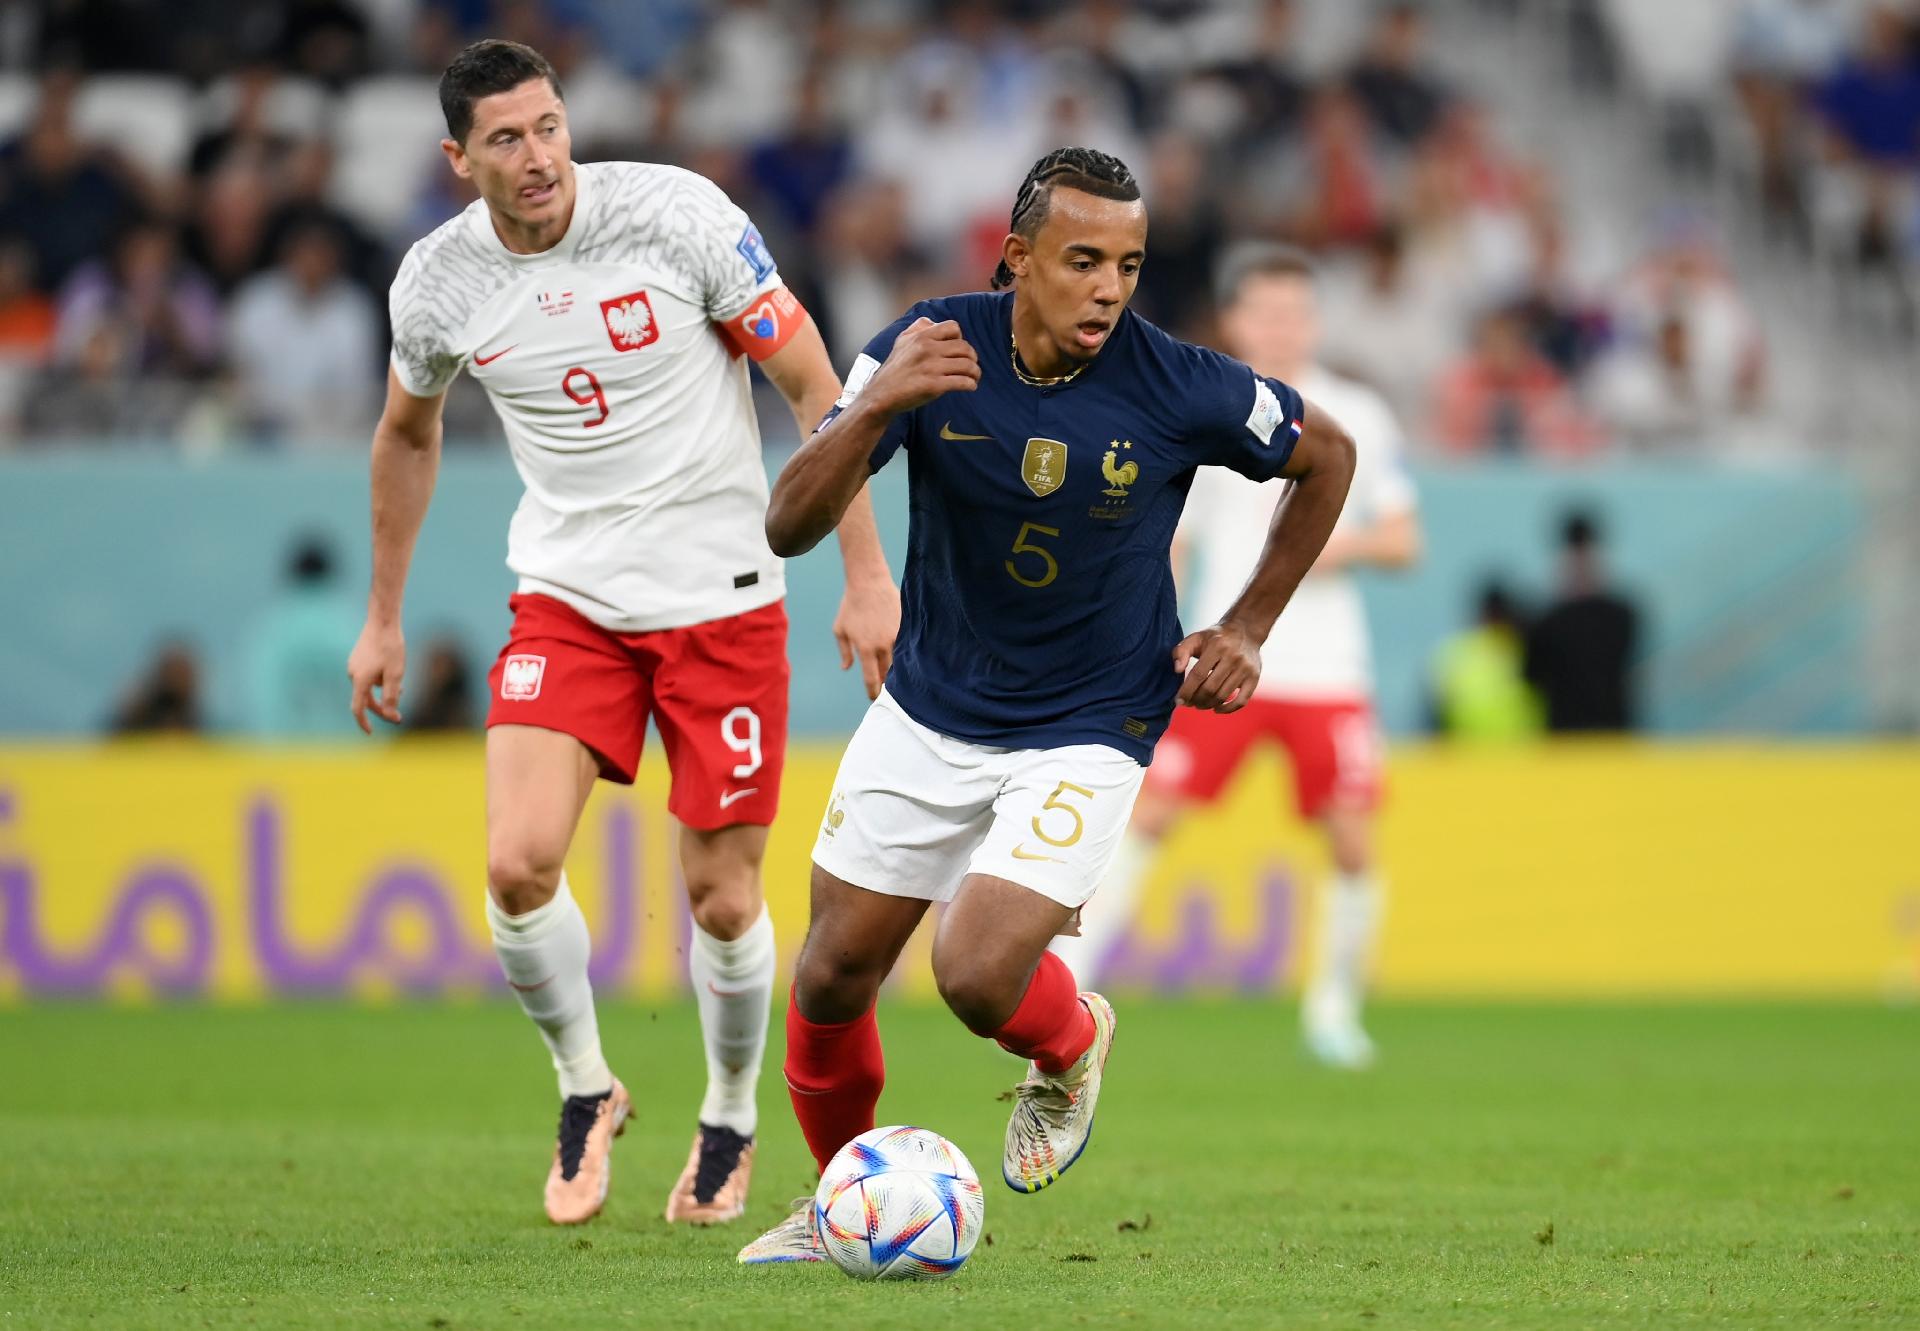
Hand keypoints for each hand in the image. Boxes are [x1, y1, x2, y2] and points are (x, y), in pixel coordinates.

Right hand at [347, 619, 405, 732]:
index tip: (371, 733)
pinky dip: (380, 681)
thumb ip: (391, 697)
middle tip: (398, 716)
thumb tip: (390, 717)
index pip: (358, 709)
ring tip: (401, 688)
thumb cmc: (391, 647)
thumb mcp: (396, 675)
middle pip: (365, 700)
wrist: (382, 621)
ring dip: (384, 691)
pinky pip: (368, 677)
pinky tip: (392, 674)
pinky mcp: (358, 659)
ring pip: (369, 687)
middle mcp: (353, 674)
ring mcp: (354, 666)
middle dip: (381, 708)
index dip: (364, 723)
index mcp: (360, 680)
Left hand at [833, 576, 900, 699]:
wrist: (868, 583)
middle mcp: (883, 644)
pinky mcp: (905, 626)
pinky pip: (906, 645)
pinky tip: (903, 656)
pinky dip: (904, 652)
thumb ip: (844, 652)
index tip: (874, 697)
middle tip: (884, 689)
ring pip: (900, 660)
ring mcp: (896, 635)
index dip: (873, 691)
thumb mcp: (840, 629)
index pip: (872, 678)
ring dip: (896, 669)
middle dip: (886, 682)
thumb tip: (847, 668)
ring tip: (895, 676)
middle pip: (888, 673)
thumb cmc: (850, 606)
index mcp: (865, 648)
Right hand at [865, 318, 980, 414]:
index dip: (960, 338)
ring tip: (974, 377)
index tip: (958, 350)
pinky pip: (962, 382)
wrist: (881, 395)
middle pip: (965, 347)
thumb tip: (933, 322)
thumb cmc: (895, 370)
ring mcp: (931, 367)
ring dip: (975, 372)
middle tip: (971, 366)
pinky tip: (970, 386)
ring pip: (967, 365)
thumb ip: (918, 328)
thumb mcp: (902, 342)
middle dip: (972, 357)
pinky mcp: (934, 386)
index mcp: (921, 336)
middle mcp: (927, 349)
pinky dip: (971, 384)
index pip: (954, 327)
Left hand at [1171, 620, 1261, 712]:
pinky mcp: (1254, 677)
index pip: (1198, 674)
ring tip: (1199, 705)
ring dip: (1208, 705)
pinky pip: (1241, 701)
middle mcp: (1233, 657)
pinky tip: (1217, 709)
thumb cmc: (1215, 637)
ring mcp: (1246, 669)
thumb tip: (1177, 670)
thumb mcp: (1196, 638)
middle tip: (1189, 703)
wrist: (1245, 631)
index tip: (1179, 700)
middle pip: (1210, 688)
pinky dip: (1228, 709)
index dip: (1186, 690)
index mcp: (1217, 646)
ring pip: (1223, 696)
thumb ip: (1181, 651)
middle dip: (1196, 700)